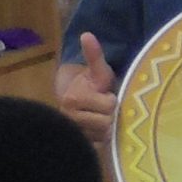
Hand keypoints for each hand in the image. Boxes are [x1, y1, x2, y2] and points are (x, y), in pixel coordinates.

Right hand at [56, 31, 116, 145]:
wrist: (74, 102)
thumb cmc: (90, 85)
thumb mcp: (97, 71)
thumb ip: (95, 55)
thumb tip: (87, 34)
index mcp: (73, 99)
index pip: (109, 105)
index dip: (111, 100)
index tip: (105, 95)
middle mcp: (69, 118)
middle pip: (108, 123)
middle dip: (110, 115)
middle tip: (103, 108)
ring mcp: (72, 134)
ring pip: (104, 136)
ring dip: (107, 128)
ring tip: (100, 118)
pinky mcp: (77, 145)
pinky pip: (99, 146)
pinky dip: (102, 140)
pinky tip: (98, 131)